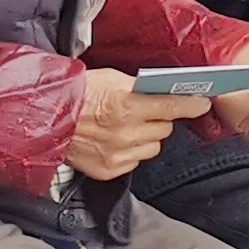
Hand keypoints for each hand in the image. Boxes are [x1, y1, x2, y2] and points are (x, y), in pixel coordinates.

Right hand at [67, 70, 211, 179]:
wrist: (46, 117)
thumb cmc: (77, 94)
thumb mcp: (111, 79)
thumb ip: (140, 88)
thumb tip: (164, 91)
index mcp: (128, 105)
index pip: (173, 106)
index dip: (192, 104)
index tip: (202, 103)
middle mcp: (126, 133)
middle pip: (165, 128)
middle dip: (160, 119)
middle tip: (145, 111)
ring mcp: (118, 154)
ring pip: (154, 147)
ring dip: (147, 137)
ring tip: (128, 126)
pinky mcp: (110, 169)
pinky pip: (136, 160)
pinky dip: (132, 151)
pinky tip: (116, 140)